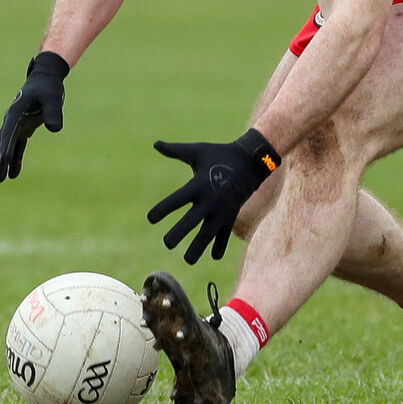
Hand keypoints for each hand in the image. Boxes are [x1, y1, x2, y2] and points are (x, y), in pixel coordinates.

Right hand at [0, 52, 69, 182]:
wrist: (46, 79)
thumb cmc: (48, 86)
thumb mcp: (53, 97)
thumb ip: (53, 111)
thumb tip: (54, 129)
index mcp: (16, 112)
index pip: (8, 132)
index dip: (6, 147)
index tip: (3, 162)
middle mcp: (13, 120)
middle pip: (3, 142)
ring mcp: (17, 124)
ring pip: (7, 146)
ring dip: (4, 162)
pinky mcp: (24, 127)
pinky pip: (18, 146)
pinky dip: (15, 158)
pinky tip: (14, 173)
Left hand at [147, 128, 280, 263]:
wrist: (251, 159)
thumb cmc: (220, 154)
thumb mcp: (198, 151)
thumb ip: (176, 150)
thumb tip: (155, 143)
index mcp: (198, 185)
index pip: (176, 200)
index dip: (162, 209)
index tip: (150, 218)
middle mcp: (209, 200)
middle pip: (191, 221)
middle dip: (178, 234)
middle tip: (167, 243)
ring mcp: (222, 210)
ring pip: (208, 234)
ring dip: (198, 247)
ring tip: (188, 259)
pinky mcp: (231, 215)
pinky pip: (225, 234)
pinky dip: (220, 246)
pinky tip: (213, 257)